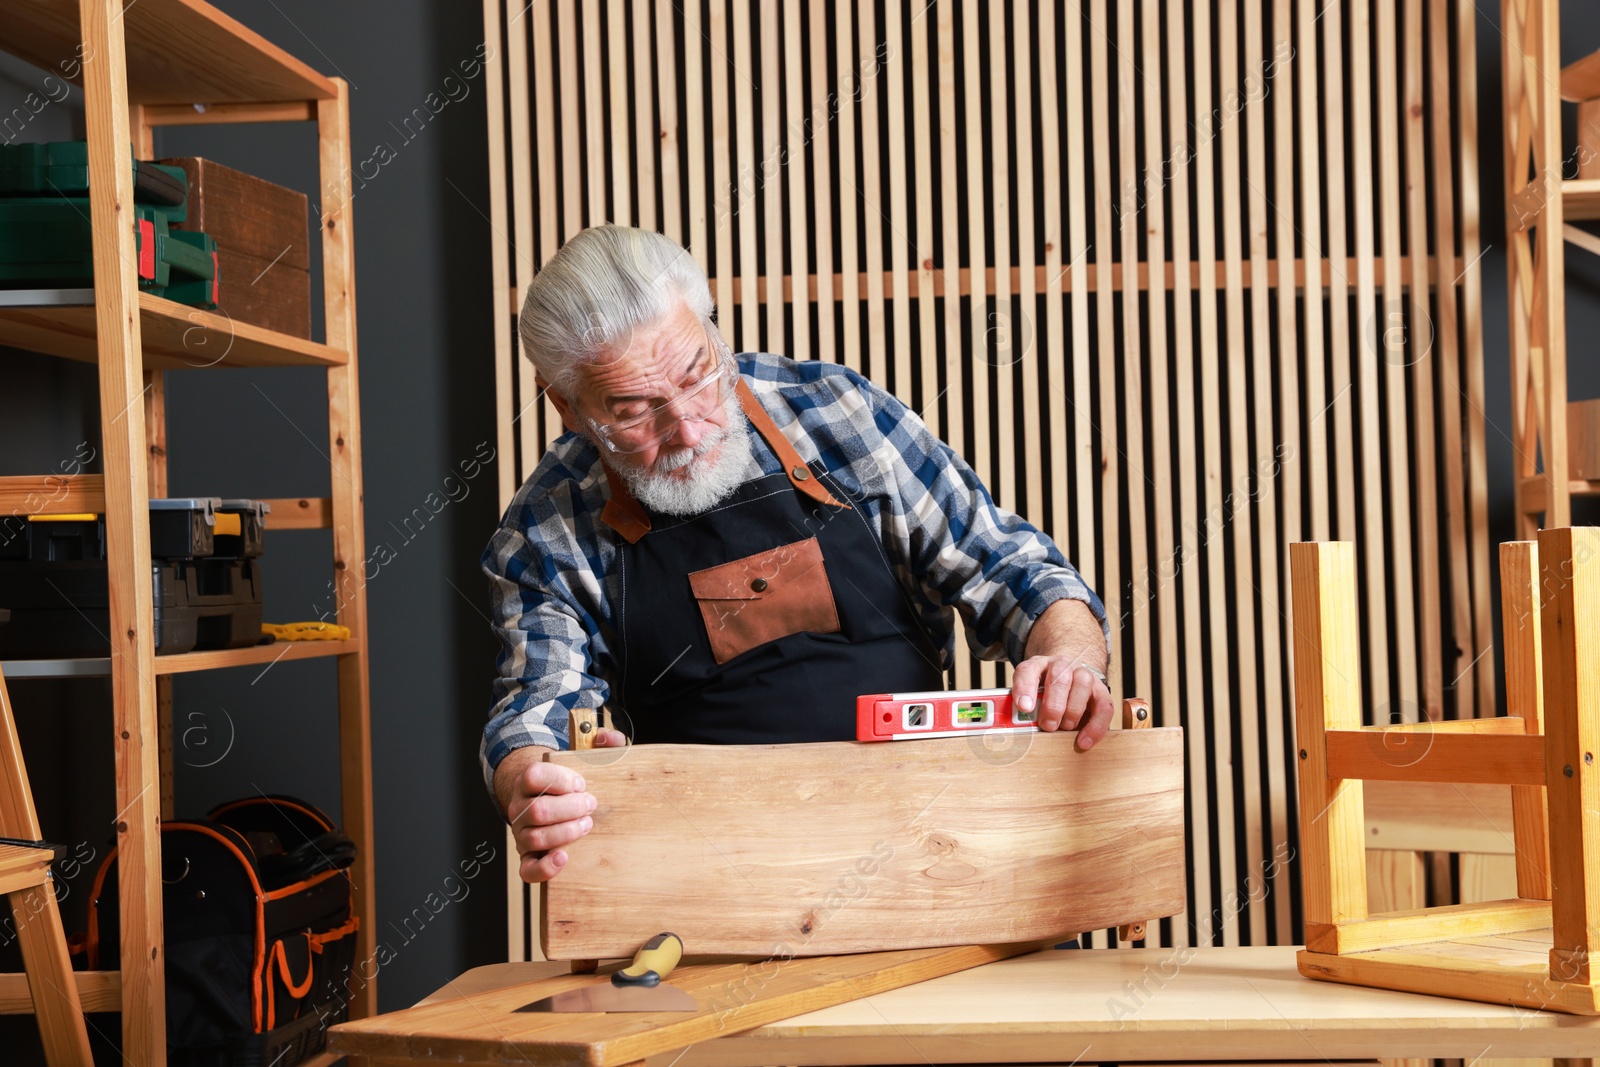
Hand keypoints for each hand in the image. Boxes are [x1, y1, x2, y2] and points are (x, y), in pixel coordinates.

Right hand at [494, 728, 628, 882]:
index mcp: (527, 780)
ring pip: (535, 837)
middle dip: (570, 808)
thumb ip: (599, 742)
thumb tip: (607, 738)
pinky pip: (527, 869)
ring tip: (586, 824)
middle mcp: (519, 807)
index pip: (533, 776)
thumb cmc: (570, 783)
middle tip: (590, 805)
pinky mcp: (528, 857)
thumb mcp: (584, 756)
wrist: (549, 801)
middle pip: (538, 810)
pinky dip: (545, 867)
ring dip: (566, 833)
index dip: (559, 780)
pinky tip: (563, 858)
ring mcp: (521, 833)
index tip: (581, 783)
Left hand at [1010, 657, 1113, 750]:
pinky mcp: (1101, 691)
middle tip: (1048, 725)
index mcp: (1038, 665)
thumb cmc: (1045, 694)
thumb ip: (1024, 710)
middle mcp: (1062, 665)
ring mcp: (1083, 675)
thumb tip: (1018, 729)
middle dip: (1053, 706)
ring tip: (1065, 727)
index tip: (1024, 707)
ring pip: (1083, 682)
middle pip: (1059, 676)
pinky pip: (1104, 706)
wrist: (1069, 680)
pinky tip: (1084, 740)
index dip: (1025, 689)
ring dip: (1073, 710)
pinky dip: (1095, 726)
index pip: (1028, 671)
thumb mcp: (1029, 697)